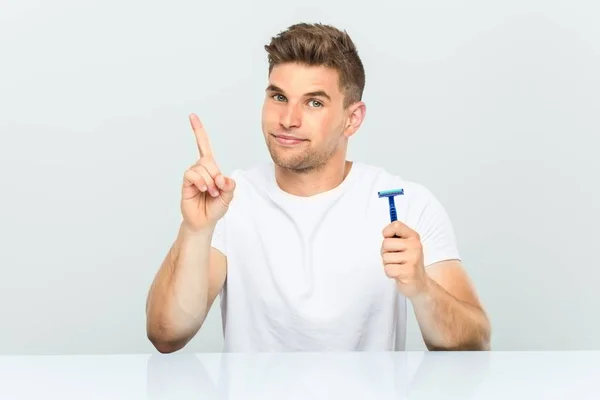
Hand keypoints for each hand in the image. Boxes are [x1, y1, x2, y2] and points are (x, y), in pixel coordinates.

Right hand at [180, 113, 235, 232]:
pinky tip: (203, 190)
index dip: (198, 131)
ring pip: (202, 167)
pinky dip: (201, 181)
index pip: (204, 146)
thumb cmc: (215, 207)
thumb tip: (222, 178)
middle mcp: (200, 168)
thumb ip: (229, 186)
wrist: (204, 222)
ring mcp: (192, 175)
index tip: (192, 116)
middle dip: (215, 175)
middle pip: (208, 160)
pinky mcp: (186, 183)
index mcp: (211, 168)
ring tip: (210, 193)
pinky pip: (192, 173)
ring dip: (209, 182)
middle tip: (217, 190)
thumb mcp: (228, 196)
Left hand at [381, 221, 428, 298]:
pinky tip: (398, 274)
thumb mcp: (405, 246)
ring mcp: (413, 258)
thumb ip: (395, 237)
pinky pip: (388, 269)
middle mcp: (415, 245)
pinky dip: (390, 273)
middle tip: (394, 258)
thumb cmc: (407, 262)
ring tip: (398, 266)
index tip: (389, 239)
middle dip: (385, 252)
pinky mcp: (409, 271)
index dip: (387, 232)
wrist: (420, 283)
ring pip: (385, 257)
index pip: (396, 225)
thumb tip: (385, 233)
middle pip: (386, 243)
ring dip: (388, 264)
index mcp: (413, 237)